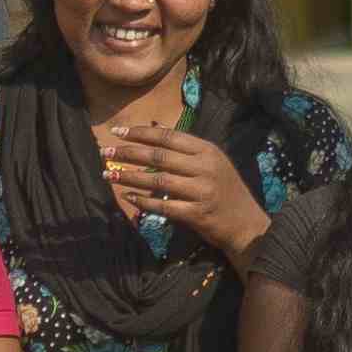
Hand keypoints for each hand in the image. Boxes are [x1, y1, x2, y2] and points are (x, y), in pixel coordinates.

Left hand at [101, 118, 265, 263]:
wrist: (246, 223)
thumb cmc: (225, 190)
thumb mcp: (212, 162)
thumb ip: (186, 149)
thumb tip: (154, 128)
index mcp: (207, 151)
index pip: (168, 137)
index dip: (141, 133)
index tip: (118, 132)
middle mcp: (205, 168)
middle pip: (159, 157)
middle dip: (129, 153)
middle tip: (106, 153)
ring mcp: (201, 191)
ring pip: (158, 181)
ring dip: (130, 177)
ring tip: (110, 175)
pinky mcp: (197, 214)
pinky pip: (164, 206)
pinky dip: (144, 202)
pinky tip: (128, 198)